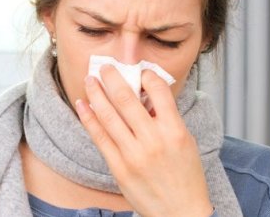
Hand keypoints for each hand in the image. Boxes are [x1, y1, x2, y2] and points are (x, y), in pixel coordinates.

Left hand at [75, 64, 213, 216]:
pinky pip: (100, 137)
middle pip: (127, 99)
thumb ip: (167, 119)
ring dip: (96, 93)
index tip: (140, 71)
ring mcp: (133, 154)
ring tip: (90, 80)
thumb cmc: (186, 177)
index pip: (159, 91)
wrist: (180, 212)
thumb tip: (145, 96)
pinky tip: (83, 105)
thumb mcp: (186, 142)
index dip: (147, 75)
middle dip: (113, 78)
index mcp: (175, 131)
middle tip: (105, 67)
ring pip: (109, 115)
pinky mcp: (118, 167)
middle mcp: (153, 140)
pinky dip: (89, 118)